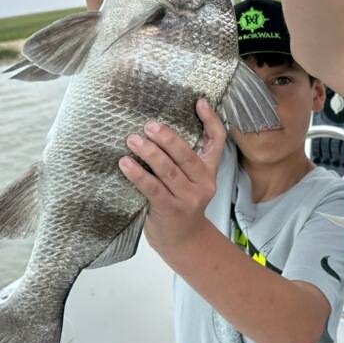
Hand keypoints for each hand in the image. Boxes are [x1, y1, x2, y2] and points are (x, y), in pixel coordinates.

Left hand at [119, 98, 226, 254]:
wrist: (183, 240)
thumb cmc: (180, 203)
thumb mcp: (190, 180)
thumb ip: (182, 159)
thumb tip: (156, 127)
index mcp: (209, 171)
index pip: (218, 141)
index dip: (211, 120)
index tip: (199, 102)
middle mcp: (203, 183)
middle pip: (187, 155)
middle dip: (167, 138)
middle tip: (149, 125)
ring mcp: (188, 198)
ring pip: (168, 170)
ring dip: (149, 153)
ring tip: (132, 140)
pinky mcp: (170, 210)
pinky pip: (152, 188)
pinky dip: (137, 174)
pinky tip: (124, 163)